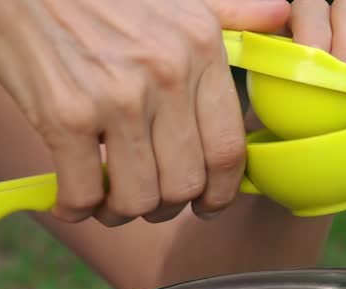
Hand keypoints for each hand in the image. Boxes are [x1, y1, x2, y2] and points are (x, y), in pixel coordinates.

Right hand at [0, 0, 289, 224]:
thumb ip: (233, 13)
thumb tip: (280, 13)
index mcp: (201, 51)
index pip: (230, 150)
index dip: (222, 193)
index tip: (207, 205)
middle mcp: (167, 77)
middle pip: (186, 184)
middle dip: (168, 207)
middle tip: (149, 201)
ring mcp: (117, 98)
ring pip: (139, 198)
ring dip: (123, 213)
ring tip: (109, 199)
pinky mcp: (65, 116)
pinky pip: (83, 192)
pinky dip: (76, 207)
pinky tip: (71, 199)